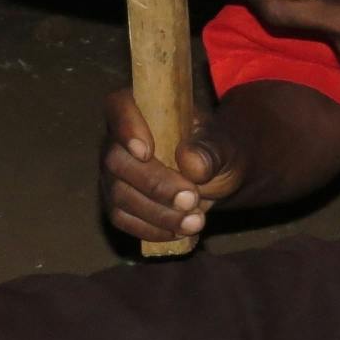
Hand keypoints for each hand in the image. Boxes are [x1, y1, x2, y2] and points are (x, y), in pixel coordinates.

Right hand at [100, 87, 247, 245]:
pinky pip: (123, 219)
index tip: (147, 152)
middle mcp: (118, 139)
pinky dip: (151, 229)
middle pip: (116, 160)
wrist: (216, 176)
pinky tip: (179, 233)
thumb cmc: (217, 150)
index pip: (118, 106)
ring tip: (194, 222)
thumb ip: (212, 148)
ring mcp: (113, 174)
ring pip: (119, 195)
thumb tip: (189, 162)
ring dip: (157, 213)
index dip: (126, 127)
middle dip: (155, 184)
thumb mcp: (226, 144)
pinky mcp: (117, 203)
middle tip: (192, 199)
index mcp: (143, 107)